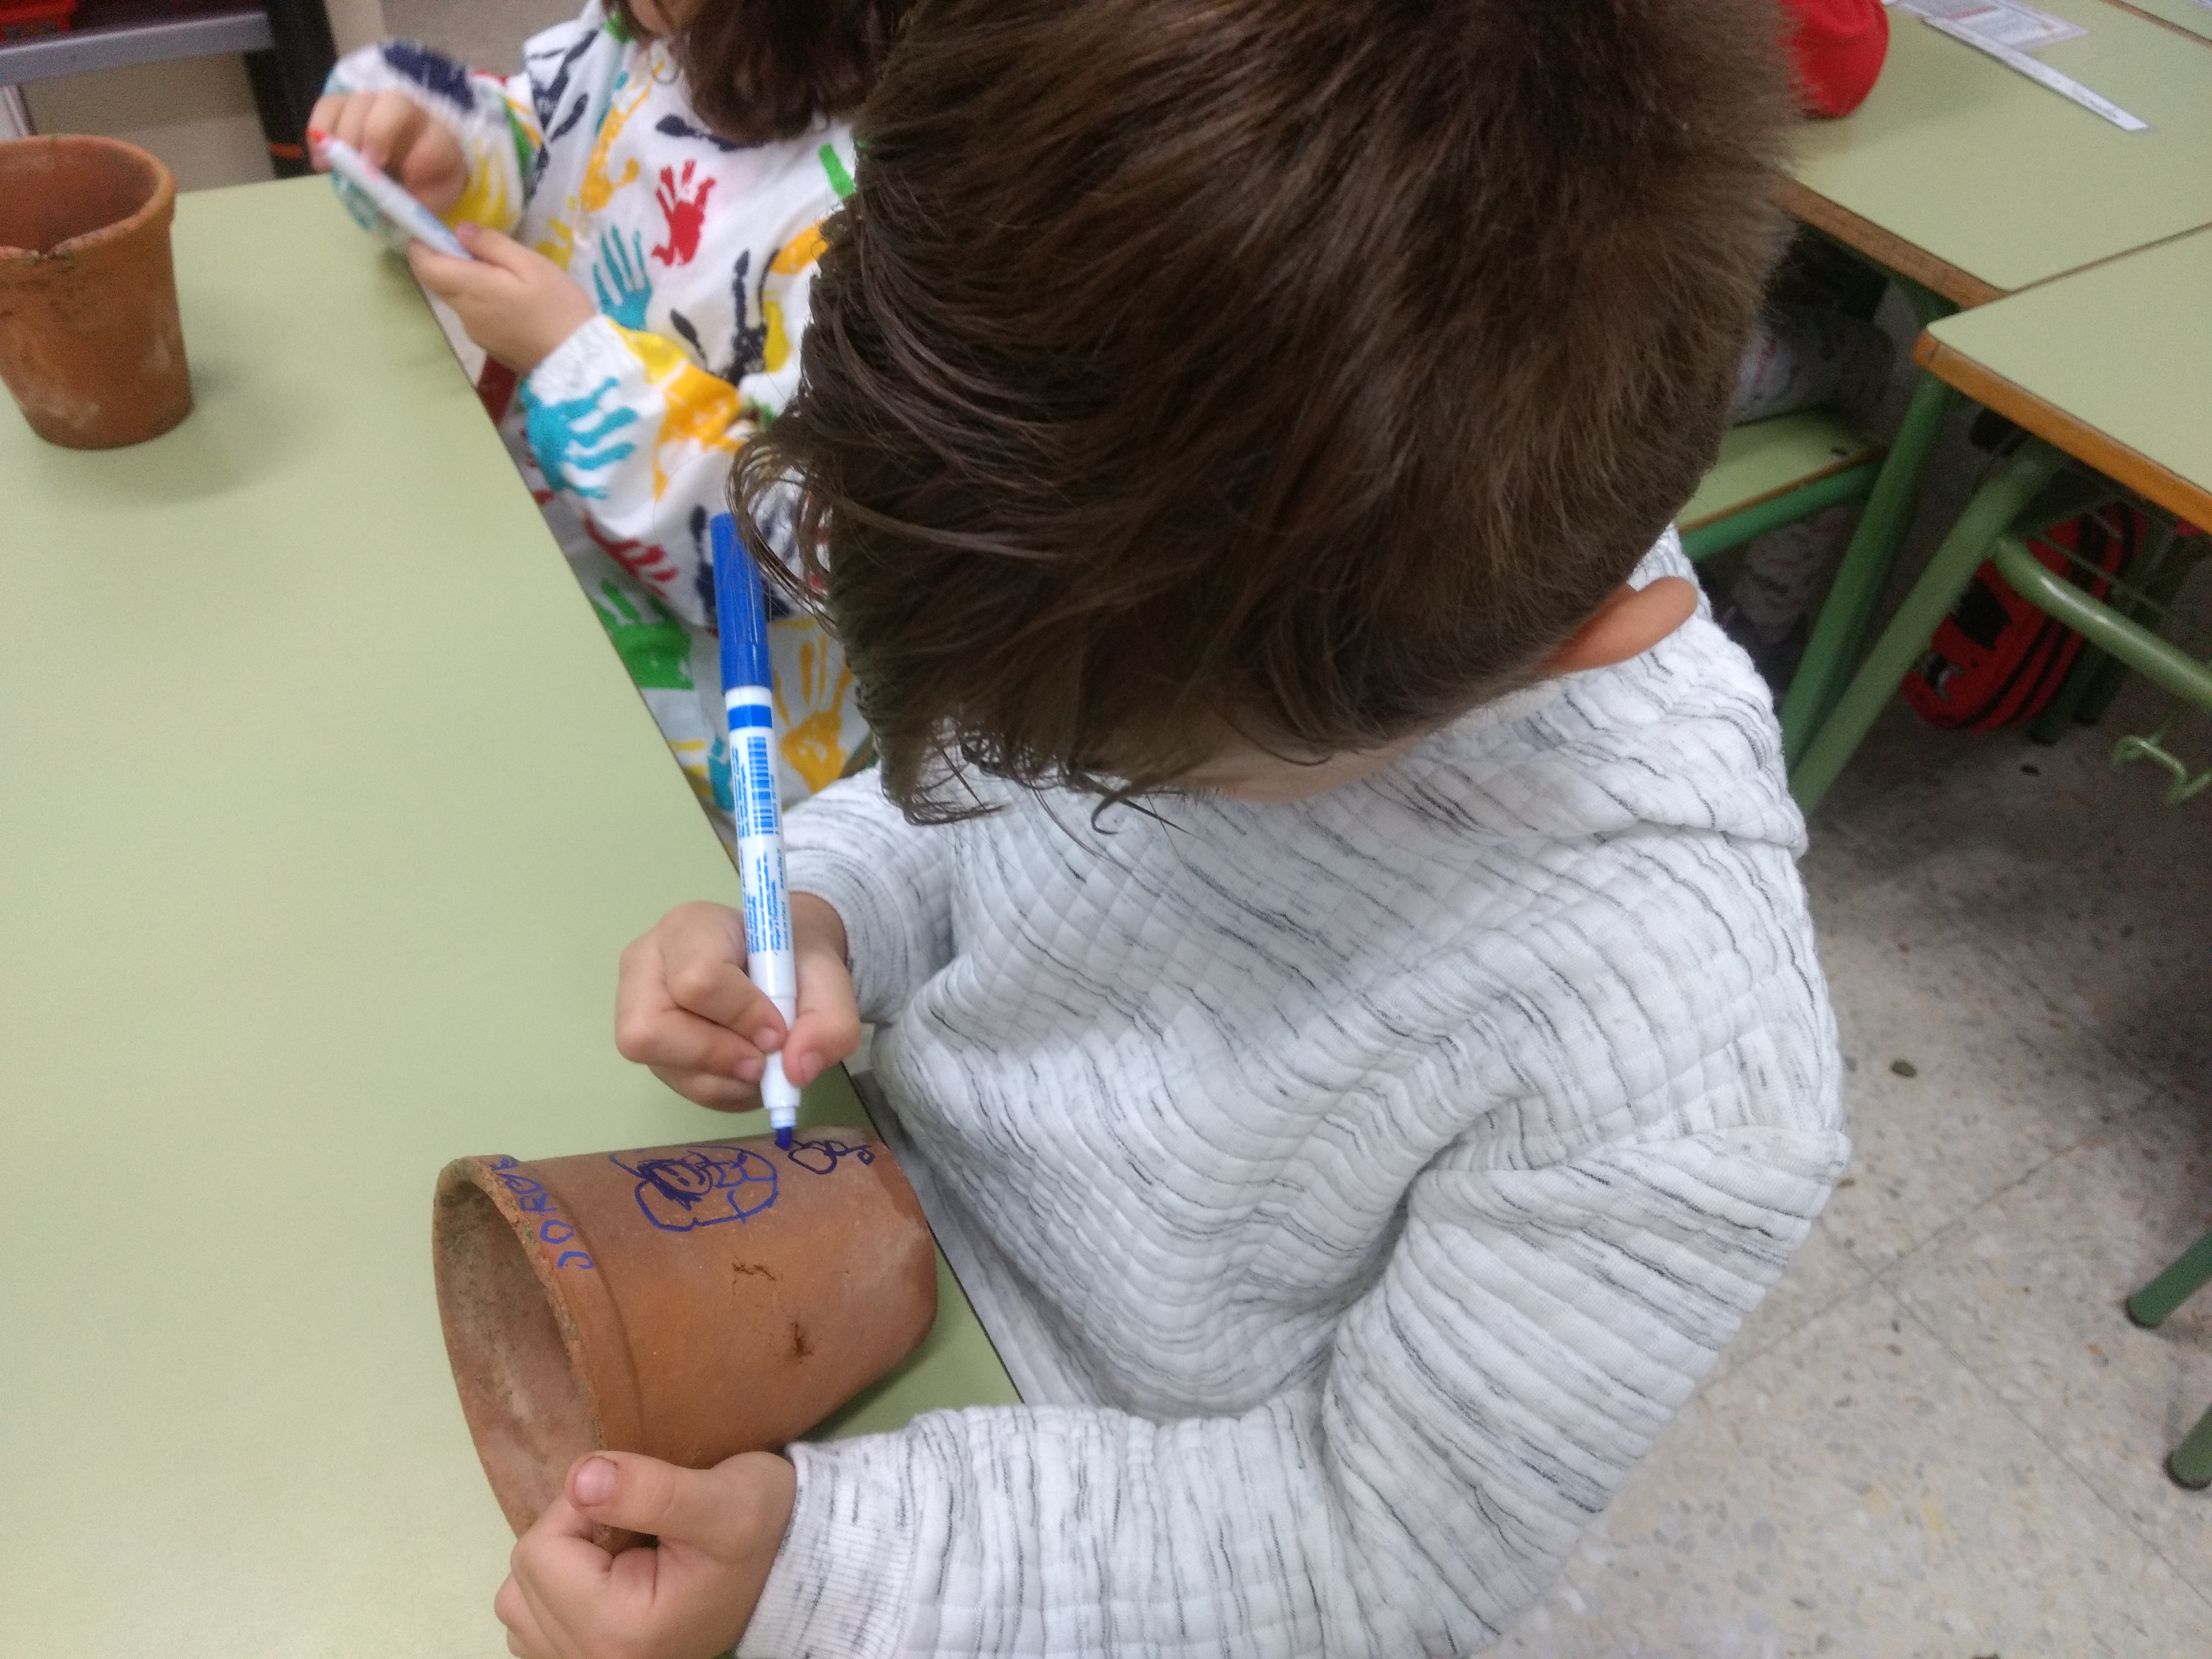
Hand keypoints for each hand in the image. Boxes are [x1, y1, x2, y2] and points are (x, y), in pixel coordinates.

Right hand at [306, 89, 466, 215]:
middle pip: (394, 104)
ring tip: (333, 167)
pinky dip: (319, 131)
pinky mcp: (347, 105)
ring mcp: (376, 104)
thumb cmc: (425, 181)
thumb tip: (393, 205)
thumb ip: (423, 201)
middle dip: (376, 131)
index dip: (420, 157)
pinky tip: (321, 161)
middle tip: (365, 163)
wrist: (416, 163)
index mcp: (439, 138)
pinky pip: (328, 106)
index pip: (434, 139)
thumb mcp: (435, 197)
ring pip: (357, 103)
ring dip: (342, 135)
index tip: (400, 173)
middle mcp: (410, 112)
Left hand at [408, 224, 598, 374]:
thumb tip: (460, 231)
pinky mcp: (488, 344)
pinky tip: (514, 302)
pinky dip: (483, 301)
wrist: (577, 363)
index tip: (440, 229)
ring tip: (507, 275)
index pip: (423, 264)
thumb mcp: (532, 265)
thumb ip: (493, 245)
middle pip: (437, 281)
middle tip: (481, 248)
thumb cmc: (558, 308)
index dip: (422, 242)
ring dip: (469, 281)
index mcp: (471, 287)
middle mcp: (464, 312)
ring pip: (457, 298)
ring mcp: (474, 331)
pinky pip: (474, 314)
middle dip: (448, 260)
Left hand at [496, 1451, 795, 1658]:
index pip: (540, 1551)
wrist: (791, 1568)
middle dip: (572, 1534)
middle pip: (525, 1576)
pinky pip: (531, 1622)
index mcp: (619, 1633)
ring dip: (561, 1563)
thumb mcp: (722, 1499)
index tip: (638, 1504)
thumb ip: (651, 1489)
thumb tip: (580, 1478)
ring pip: (520, 1599)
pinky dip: (558, 1591)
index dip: (580, 1507)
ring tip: (623, 1553)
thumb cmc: (763, 1528)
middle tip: (635, 1528)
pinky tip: (607, 1579)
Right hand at [615, 896, 860, 1109]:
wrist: (781, 967)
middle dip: (718, 1056)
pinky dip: (723, 1090)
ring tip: (761, 1061)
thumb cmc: (794, 962)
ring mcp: (636, 1010)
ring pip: (662, 1066)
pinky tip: (747, 1071)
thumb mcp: (829, 980)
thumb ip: (829, 1021)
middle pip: (651, 1031)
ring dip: (724, 1079)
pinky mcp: (650, 1048)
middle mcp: (647, 967)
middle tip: (763, 1059)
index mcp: (690, 929)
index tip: (779, 1029)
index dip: (742, 1015)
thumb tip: (796, 1071)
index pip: (697, 980)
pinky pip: (679, 1087)